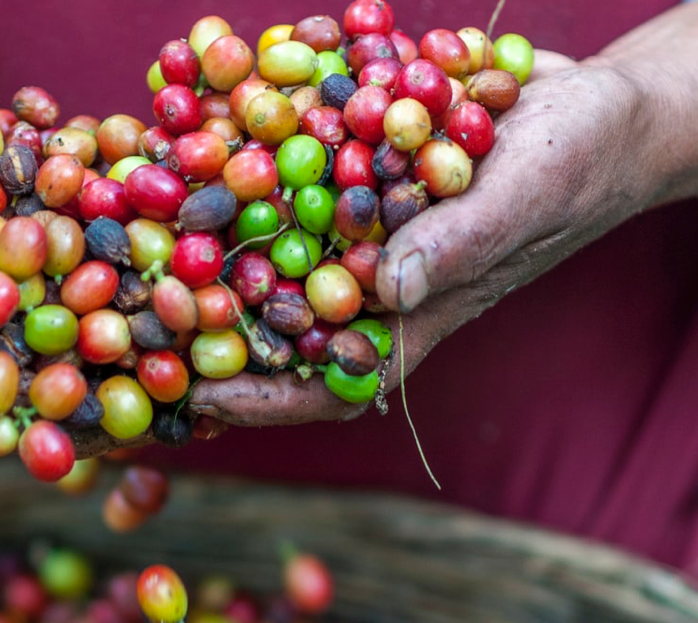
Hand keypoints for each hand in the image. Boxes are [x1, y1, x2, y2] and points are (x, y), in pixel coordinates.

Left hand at [187, 49, 662, 426]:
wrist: (595, 106)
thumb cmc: (580, 163)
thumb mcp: (528, 195)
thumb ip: (462, 243)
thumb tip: (392, 288)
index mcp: (419, 312)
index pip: (336, 379)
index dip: (271, 398)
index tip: (202, 396)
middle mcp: (379, 279)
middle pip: (285, 325)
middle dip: (218, 333)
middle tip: (145, 326)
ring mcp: (366, 229)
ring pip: (279, 258)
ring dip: (216, 257)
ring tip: (147, 248)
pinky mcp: (360, 176)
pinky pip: (298, 188)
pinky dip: (252, 174)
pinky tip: (201, 152)